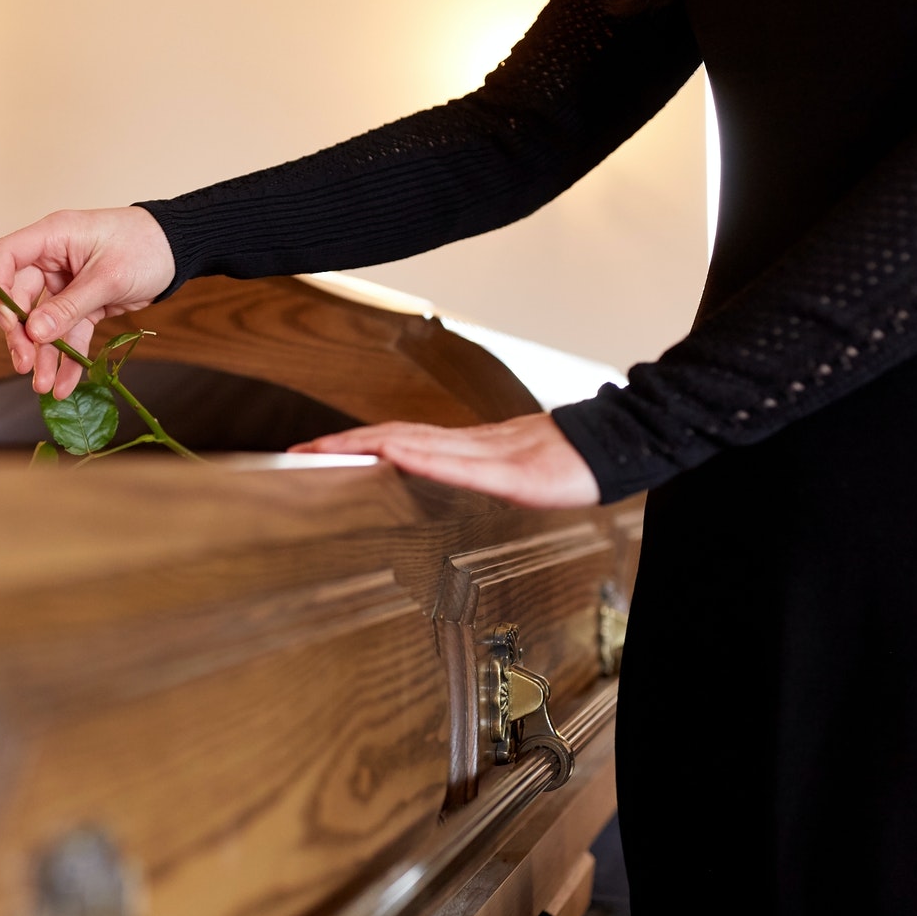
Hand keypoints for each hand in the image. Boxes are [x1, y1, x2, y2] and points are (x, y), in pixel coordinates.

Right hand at [0, 207, 174, 398]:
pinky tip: (64, 383)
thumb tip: (35, 332)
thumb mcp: (108, 276)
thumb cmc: (146, 245)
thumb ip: (70, 305)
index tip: (8, 322)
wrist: (179, 251)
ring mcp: (65, 284)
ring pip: (43, 323)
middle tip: (24, 363)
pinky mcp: (83, 304)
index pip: (5, 257)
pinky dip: (67, 357)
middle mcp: (52, 260)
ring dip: (42, 354)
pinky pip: (68, 333)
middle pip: (18, 297)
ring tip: (43, 385)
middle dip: (20, 334)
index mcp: (52, 237)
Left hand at [293, 413, 599, 508]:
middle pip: (395, 436)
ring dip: (369, 445)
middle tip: (300, 450)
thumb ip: (474, 475)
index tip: (316, 451)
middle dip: (345, 444)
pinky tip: (396, 453)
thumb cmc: (569, 463)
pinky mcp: (511, 472)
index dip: (355, 443)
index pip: (398, 440)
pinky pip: (459, 463)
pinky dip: (423, 455)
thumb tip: (436, 479)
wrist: (617, 449)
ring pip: (417, 442)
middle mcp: (469, 446)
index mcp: (466, 449)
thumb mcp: (511, 475)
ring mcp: (489, 456)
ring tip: (329, 449)